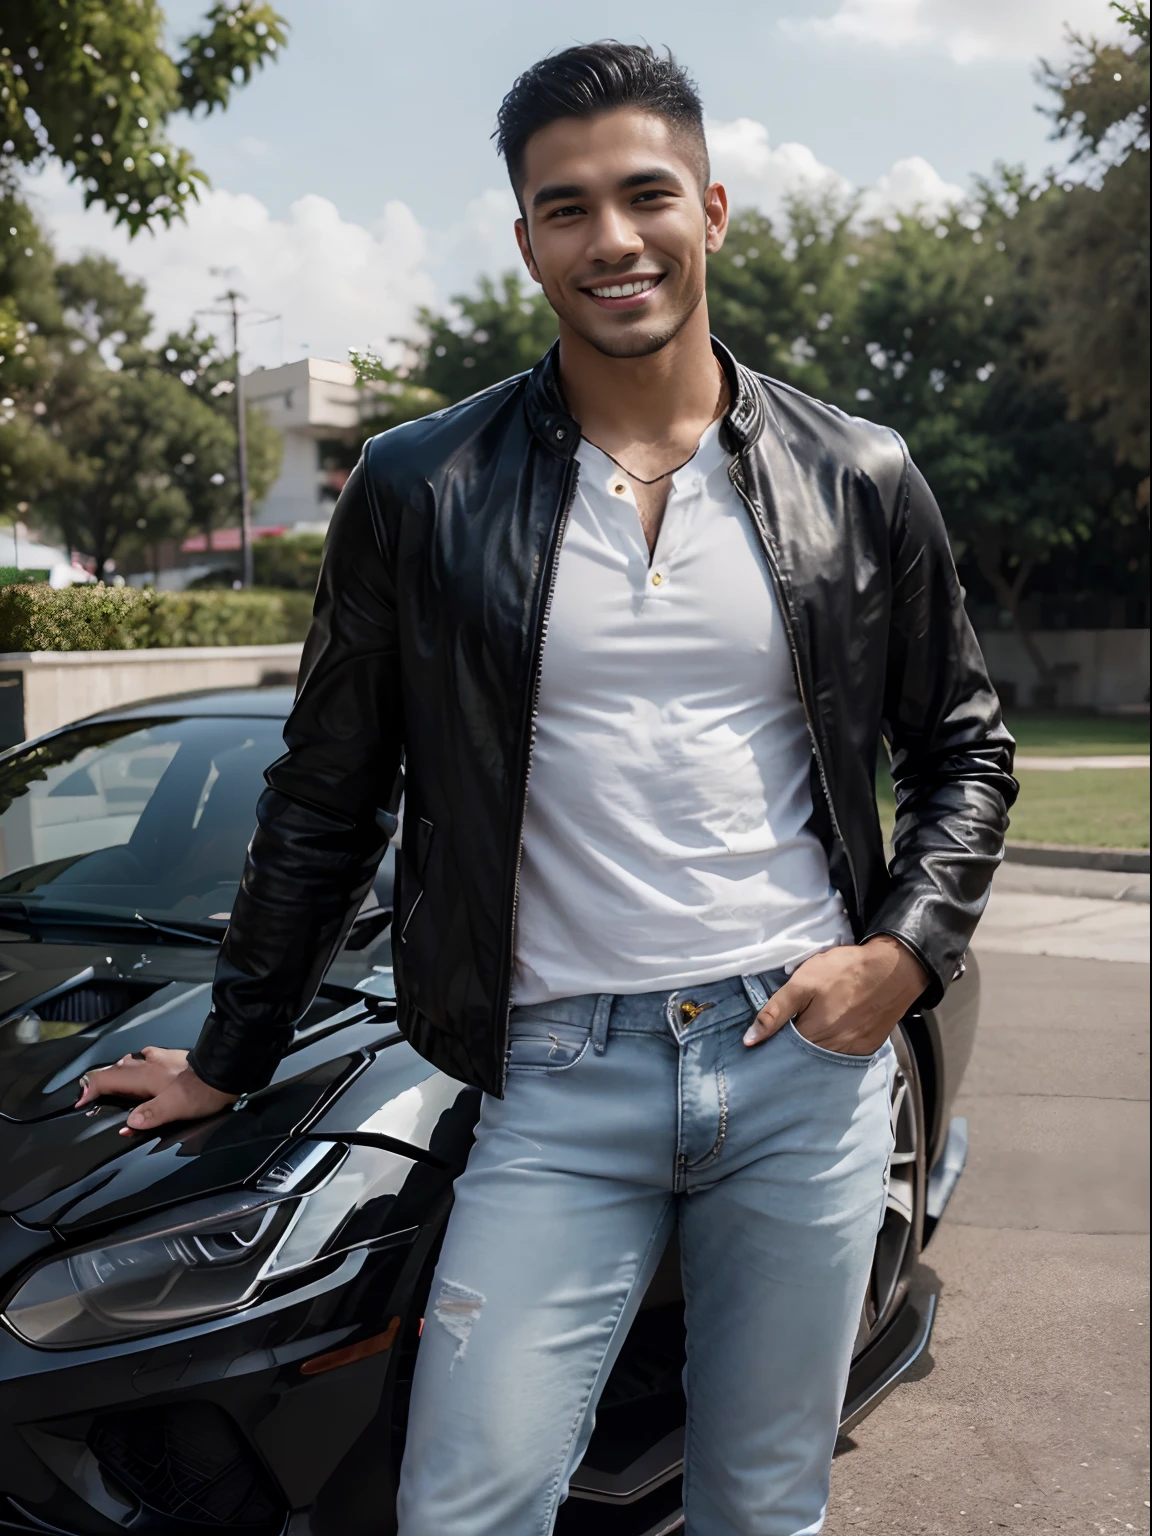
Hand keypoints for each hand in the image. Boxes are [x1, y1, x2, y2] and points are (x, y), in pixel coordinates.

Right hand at [74, 1047, 237, 1136]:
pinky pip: (148, 1059)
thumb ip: (150, 1114)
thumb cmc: (204, 1090)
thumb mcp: (176, 1107)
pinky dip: (140, 1066)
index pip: (108, 1078)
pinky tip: (147, 1070)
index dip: (90, 1089)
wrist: (229, 1069)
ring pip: (133, 1061)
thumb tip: (128, 1123)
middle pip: (117, 1068)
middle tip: (91, 1092)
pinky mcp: (175, 1058)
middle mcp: (151, 1063)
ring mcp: (163, 1059)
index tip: (80, 1102)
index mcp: (146, 1075)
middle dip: (102, 1079)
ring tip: (116, 1081)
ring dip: (121, 1070)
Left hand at [743, 937, 927, 1054]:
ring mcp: (851, 1051)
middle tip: (788, 1032)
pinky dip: (832, 1049)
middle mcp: (832, 1050)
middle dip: (791, 1051)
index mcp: (812, 1035)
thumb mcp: (803, 982)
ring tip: (808, 1032)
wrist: (892, 969)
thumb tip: (751, 1039)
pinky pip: (842, 1057)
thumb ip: (775, 1011)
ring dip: (811, 1051)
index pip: (781, 1052)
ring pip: (822, 1059)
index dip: (772, 1044)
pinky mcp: (866, 1048)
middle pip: (802, 1059)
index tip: (764, 1040)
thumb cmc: (846, 971)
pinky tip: (829, 1034)